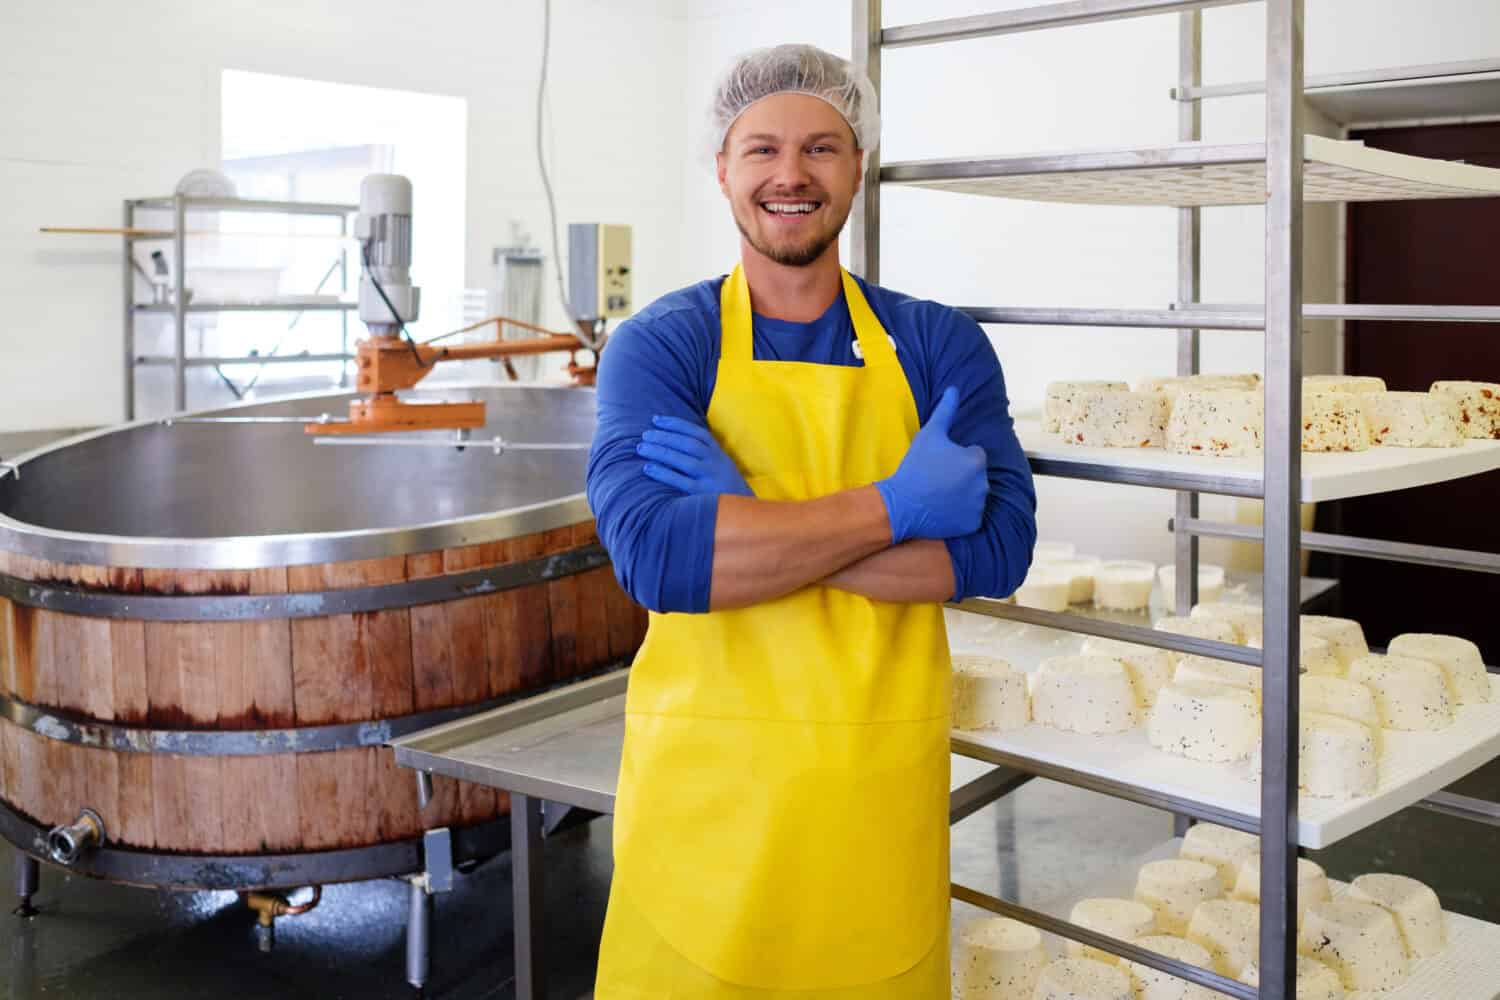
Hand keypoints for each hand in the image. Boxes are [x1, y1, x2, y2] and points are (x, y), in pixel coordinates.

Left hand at [638, 416, 753, 496]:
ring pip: (683, 460)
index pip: (696, 432)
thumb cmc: (724, 485)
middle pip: (687, 443)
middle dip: (664, 436)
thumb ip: (704, 452)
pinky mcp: (702, 494)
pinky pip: (679, 481)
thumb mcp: (720, 464)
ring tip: (641, 448)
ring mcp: (709, 477)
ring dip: (660, 451)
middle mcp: (715, 462)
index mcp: (718, 452)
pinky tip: (647, 468)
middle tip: (645, 434)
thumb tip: (673, 440)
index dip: (675, 424)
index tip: (656, 419)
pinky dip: (663, 473)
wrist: (743, 511)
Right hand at [873, 386, 987, 543]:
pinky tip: (943, 509)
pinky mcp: (973, 523)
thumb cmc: (915, 467)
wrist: (902, 504)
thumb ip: (946, 411)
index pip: (974, 455)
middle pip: (975, 476)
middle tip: (937, 479)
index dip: (956, 458)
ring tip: (938, 494)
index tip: (939, 464)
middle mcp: (983, 483)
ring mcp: (978, 505)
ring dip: (962, 493)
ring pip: (974, 495)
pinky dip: (961, 513)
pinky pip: (971, 515)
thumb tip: (954, 389)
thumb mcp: (929, 435)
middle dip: (961, 476)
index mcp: (976, 461)